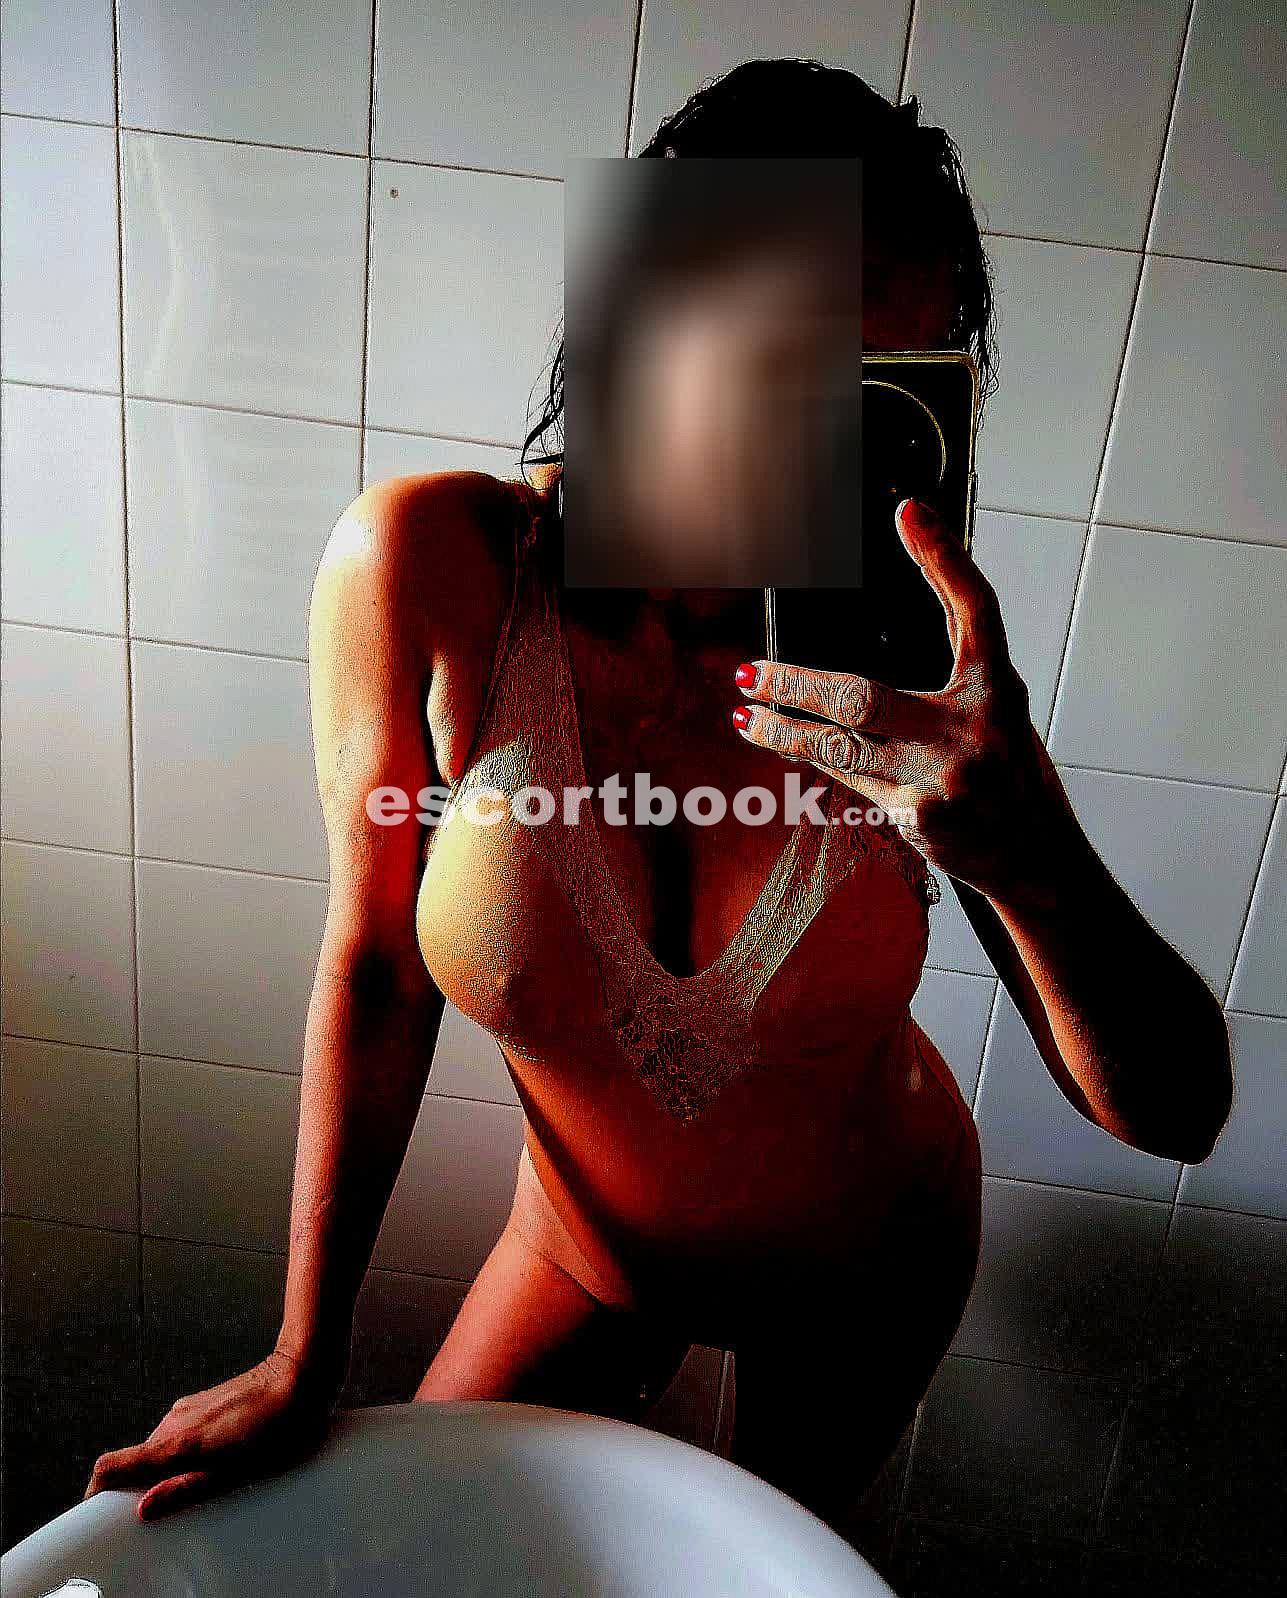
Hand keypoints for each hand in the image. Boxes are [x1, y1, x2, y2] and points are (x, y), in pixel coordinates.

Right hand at [82, 1349, 339, 1521]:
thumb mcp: (236, 1470)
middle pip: (137, 1462)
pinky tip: (221, 1462)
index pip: (111, 1465)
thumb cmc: (278, 1427)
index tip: (102, 1515)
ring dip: (172, 1471)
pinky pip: (184, 1435)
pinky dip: (189, 1454)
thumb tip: (144, 1508)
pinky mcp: (208, 1403)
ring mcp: (190, 1408)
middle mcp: (174, 1421)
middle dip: (143, 1489)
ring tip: (204, 1487)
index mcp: (175, 1442)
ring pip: (164, 1448)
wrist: (304, 1374)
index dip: (97, 1492)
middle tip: (167, 1513)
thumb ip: (188, 1488)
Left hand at [732, 497, 1082, 907]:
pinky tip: (788, 749)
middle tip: (752, 673)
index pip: (975, 610)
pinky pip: (850, 782)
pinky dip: (820, 762)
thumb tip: (912, 599)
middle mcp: (972, 730)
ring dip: (783, 732)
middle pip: (862, 697)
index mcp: (996, 690)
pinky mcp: (917, 818)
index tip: (908, 512)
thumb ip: (955, 664)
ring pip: (838, 748)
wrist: (1033, 856)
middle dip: (796, 685)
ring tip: (746, 717)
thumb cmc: (1007, 771)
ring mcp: (941, 779)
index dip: (944, 558)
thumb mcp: (996, 707)